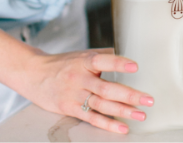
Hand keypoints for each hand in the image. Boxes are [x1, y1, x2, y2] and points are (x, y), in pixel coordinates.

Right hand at [13, 48, 152, 133]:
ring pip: (102, 105)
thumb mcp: (80, 55)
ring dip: (123, 111)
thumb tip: (123, 57)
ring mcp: (75, 94)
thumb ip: (100, 57)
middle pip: (107, 88)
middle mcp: (80, 77)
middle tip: (148, 99)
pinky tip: (122, 127)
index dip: (119, 63)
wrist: (34, 74)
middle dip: (129, 95)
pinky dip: (108, 124)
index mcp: (84, 60)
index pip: (103, 60)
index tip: (135, 66)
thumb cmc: (62, 64)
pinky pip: (92, 117)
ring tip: (141, 114)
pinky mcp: (70, 108)